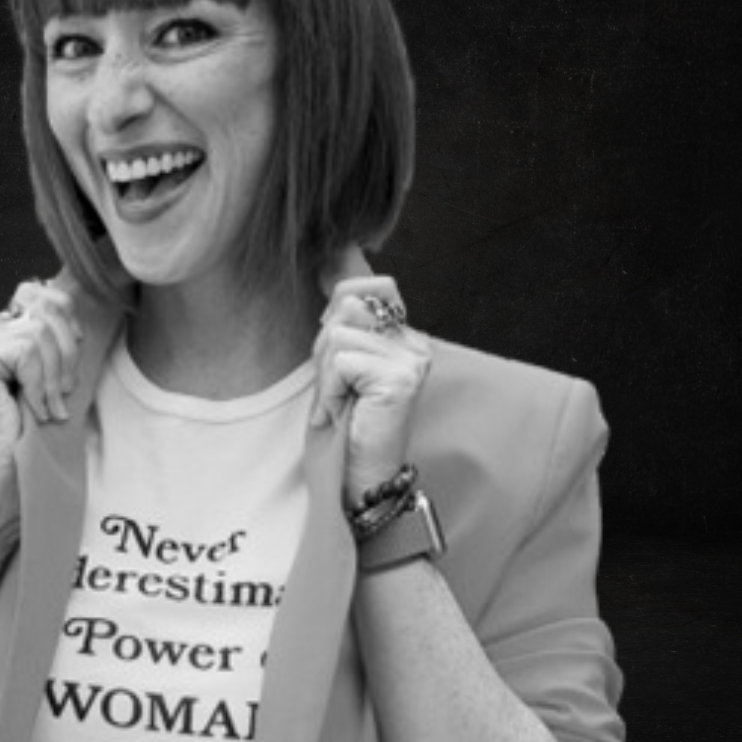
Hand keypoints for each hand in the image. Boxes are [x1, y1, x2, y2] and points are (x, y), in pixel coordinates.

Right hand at [0, 273, 82, 478]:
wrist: (4, 471)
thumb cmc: (32, 432)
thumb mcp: (53, 379)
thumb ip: (55, 345)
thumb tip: (71, 305)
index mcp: (3, 341)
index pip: (37, 298)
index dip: (66, 314)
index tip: (79, 342)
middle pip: (41, 315)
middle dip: (66, 353)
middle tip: (66, 390)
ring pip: (36, 334)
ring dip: (54, 374)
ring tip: (51, 405)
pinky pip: (24, 353)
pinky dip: (39, 384)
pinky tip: (36, 410)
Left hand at [311, 268, 430, 510]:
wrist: (358, 479)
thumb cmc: (344, 427)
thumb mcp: (337, 366)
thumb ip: (340, 322)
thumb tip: (333, 261)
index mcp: (405, 338)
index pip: (373, 285)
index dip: (341, 296)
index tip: (332, 339)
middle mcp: (416, 344)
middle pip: (348, 306)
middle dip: (325, 349)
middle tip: (335, 391)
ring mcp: (412, 360)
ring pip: (339, 336)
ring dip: (325, 377)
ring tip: (340, 406)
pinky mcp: (401, 377)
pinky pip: (342, 360)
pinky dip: (330, 390)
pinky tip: (342, 415)